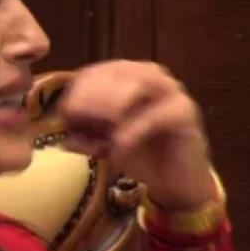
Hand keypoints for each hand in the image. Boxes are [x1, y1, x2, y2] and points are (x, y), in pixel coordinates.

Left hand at [59, 60, 215, 209]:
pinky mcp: (184, 110)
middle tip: (76, 121)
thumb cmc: (137, 152)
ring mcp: (169, 89)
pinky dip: (131, 132)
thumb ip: (84, 136)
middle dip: (91, 98)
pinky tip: (118, 147)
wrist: (176, 178)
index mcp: (125, 74)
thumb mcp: (102, 143)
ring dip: (111, 108)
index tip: (64, 114)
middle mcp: (148, 73)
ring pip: (135, 86)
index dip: (76, 91)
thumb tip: (64, 139)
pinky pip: (153, 116)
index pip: (94, 72)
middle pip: (113, 74)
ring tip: (98, 133)